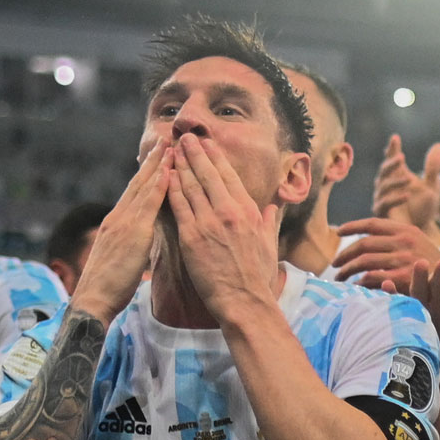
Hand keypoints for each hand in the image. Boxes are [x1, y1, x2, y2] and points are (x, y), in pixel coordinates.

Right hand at [70, 139, 172, 323]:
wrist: (92, 301)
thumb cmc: (107, 288)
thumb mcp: (121, 259)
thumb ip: (131, 244)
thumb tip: (143, 238)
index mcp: (115, 223)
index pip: (134, 193)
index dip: (147, 174)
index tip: (158, 158)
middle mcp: (118, 217)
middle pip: (138, 183)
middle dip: (153, 161)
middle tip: (167, 141)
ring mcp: (124, 223)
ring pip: (144, 187)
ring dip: (159, 165)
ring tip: (171, 146)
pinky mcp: (132, 232)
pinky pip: (148, 204)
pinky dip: (159, 185)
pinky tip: (169, 171)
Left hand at [166, 133, 278, 321]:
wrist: (244, 301)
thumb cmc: (258, 277)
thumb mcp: (270, 244)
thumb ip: (268, 221)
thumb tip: (273, 207)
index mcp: (248, 211)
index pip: (229, 176)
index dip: (216, 157)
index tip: (207, 143)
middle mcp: (229, 211)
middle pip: (208, 175)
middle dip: (195, 153)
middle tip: (185, 137)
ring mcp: (209, 223)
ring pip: (192, 186)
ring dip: (181, 165)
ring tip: (172, 150)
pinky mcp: (192, 237)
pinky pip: (179, 206)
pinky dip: (172, 188)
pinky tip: (166, 175)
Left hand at [333, 217, 439, 290]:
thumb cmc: (433, 267)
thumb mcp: (419, 243)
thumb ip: (396, 238)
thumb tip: (367, 238)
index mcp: (406, 230)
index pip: (372, 224)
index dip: (352, 227)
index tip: (338, 232)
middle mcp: (403, 241)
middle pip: (363, 244)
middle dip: (344, 254)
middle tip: (335, 263)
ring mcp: (402, 259)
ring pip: (363, 262)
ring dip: (347, 270)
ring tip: (340, 278)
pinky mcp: (402, 277)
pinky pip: (371, 278)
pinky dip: (359, 283)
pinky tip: (354, 287)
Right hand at [372, 134, 439, 231]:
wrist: (422, 232)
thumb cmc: (424, 208)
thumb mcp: (432, 186)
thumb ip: (433, 167)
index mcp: (398, 176)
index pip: (392, 158)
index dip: (392, 148)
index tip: (395, 138)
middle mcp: (387, 186)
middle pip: (384, 171)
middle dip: (391, 163)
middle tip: (401, 157)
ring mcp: (383, 199)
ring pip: (383, 186)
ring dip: (395, 181)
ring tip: (408, 179)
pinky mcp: (383, 214)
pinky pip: (385, 204)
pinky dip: (395, 199)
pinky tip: (407, 194)